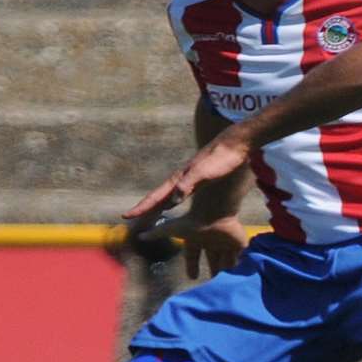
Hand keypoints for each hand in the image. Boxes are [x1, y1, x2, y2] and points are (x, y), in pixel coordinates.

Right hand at [125, 128, 252, 220]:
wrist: (235, 144)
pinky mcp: (198, 180)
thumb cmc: (221, 158)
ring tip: (147, 214)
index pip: (155, 197)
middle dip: (144, 208)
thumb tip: (173, 200)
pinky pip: (178, 194)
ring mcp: (188, 179)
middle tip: (130, 217)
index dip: (141, 208)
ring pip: (167, 195)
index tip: (126, 216)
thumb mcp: (204, 173)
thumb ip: (188, 184)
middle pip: (158, 197)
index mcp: (178, 178)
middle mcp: (180, 179)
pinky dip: (171, 201)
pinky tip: (172, 204)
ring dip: (156, 205)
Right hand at [135, 209, 249, 278]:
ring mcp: (225, 241)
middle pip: (212, 259)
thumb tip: (139, 235)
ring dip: (227, 269)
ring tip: (227, 284)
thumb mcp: (172, 228)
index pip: (192, 256)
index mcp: (197, 240)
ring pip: (227, 259)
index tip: (193, 277)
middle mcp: (211, 241)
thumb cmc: (192, 220)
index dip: (192, 266)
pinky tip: (243, 275)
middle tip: (213, 284)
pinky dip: (243, 264)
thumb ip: (157, 233)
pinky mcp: (238, 242)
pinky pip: (241, 256)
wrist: (214, 210)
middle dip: (213, 270)